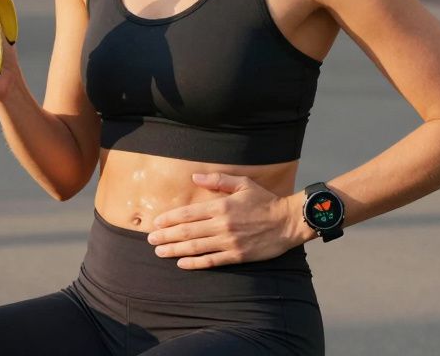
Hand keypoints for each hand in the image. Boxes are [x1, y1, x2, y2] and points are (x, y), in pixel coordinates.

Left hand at [146, 173, 308, 269]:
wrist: (288, 222)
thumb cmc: (264, 200)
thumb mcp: (242, 184)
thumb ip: (217, 180)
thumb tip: (194, 176)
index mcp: (221, 206)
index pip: (188, 213)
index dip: (170, 219)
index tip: (156, 223)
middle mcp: (222, 225)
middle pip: (187, 231)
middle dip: (166, 236)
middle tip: (151, 240)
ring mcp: (229, 242)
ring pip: (196, 247)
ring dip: (175, 250)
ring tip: (160, 252)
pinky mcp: (237, 255)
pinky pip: (211, 261)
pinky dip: (195, 263)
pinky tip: (181, 263)